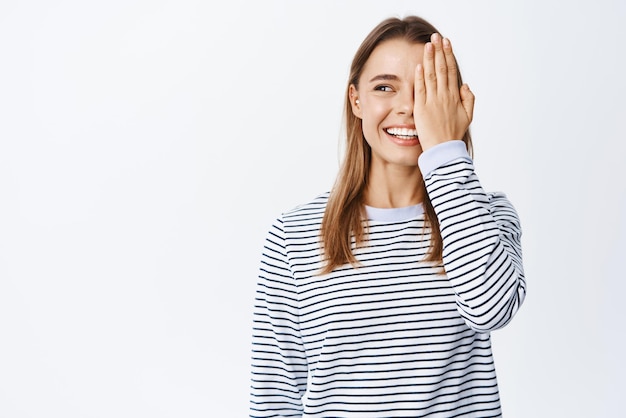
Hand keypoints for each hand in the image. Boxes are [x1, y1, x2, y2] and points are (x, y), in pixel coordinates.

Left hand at [414, 33, 474, 150]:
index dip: (448, 55)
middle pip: (441, 69)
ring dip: (429, 59)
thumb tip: (466, 85)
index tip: (446, 43)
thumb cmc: (454, 134)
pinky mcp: (422, 109)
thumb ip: (468, 99)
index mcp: (454, 96)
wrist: (444, 150)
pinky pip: (421, 90)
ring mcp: (432, 102)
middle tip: (436, 36)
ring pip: (431, 76)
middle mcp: (444, 96)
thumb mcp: (467, 116)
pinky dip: (420, 77)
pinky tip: (419, 65)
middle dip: (439, 51)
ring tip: (428, 44)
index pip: (450, 71)